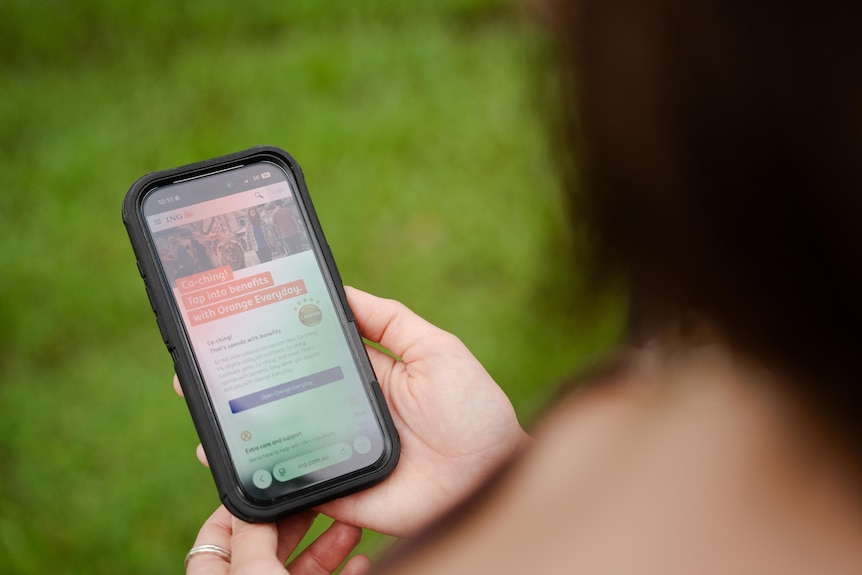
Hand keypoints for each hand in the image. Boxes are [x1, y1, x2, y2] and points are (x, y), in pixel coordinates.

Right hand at [174, 288, 527, 536]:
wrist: (491, 476)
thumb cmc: (474, 408)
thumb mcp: (436, 349)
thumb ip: (389, 321)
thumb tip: (341, 289)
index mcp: (366, 376)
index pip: (309, 354)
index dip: (274, 341)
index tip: (235, 324)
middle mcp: (345, 412)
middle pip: (285, 395)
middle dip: (242, 382)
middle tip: (197, 366)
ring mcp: (339, 451)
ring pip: (279, 436)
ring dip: (239, 425)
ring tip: (200, 407)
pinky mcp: (339, 490)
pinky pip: (293, 483)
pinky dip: (259, 472)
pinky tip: (224, 456)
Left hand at [186, 505, 369, 574]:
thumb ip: (251, 539)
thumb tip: (250, 503)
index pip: (218, 538)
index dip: (241, 509)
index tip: (269, 483)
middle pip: (267, 549)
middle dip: (296, 522)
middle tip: (320, 496)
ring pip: (302, 570)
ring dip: (328, 545)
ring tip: (351, 525)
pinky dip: (346, 573)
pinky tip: (363, 561)